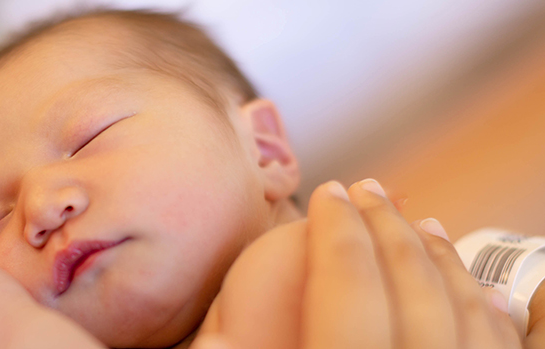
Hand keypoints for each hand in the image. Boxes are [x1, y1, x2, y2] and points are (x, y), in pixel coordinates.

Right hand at [195, 179, 522, 348]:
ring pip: (467, 320)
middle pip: (414, 295)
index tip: (329, 194)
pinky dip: (492, 315)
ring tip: (419, 226)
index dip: (338, 232)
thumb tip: (212, 331)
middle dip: (389, 231)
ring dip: (442, 263)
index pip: (349, 290)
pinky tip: (483, 292)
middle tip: (365, 190)